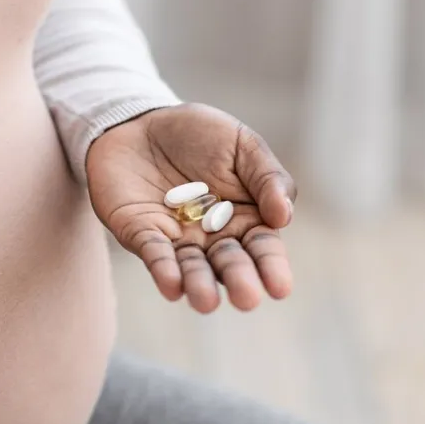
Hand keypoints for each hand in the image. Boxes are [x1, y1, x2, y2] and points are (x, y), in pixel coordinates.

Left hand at [86, 103, 296, 312]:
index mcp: (246, 218)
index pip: (262, 248)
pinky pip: (154, 253)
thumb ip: (267, 177)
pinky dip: (163, 269)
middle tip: (246, 298)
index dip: (271, 267)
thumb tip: (283, 217)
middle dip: (237, 279)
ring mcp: (176, 238)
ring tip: (206, 302)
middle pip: (228, 263)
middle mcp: (212, 236)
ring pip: (191, 267)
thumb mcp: (242, 144)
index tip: (280, 288)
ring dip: (198, 284)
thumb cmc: (199, 134)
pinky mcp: (141, 233)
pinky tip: (171, 285)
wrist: (141, 121)